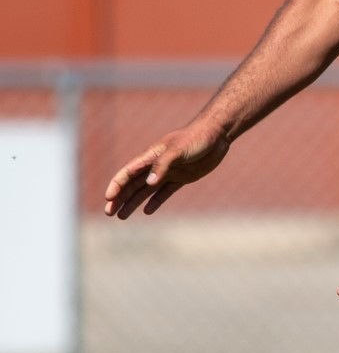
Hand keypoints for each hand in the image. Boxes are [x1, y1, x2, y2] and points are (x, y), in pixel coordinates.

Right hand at [103, 121, 230, 218]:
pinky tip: (147, 212)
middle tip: (108, 213)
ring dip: (133, 203)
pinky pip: (165, 192)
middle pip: (133, 185)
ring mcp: (169, 172)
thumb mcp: (178, 150)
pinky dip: (155, 202)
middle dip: (120, 199)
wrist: (217, 135)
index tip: (108, 198)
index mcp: (151, 156)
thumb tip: (149, 183)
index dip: (117, 185)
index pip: (128, 172)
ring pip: (146, 191)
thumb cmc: (196, 139)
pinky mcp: (182, 178)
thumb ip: (162, 165)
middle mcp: (156, 165)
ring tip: (122, 217)